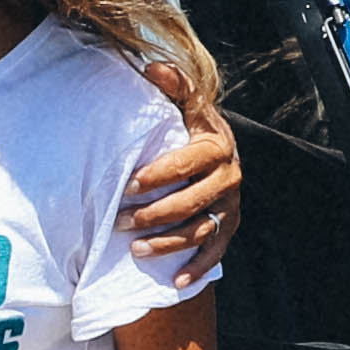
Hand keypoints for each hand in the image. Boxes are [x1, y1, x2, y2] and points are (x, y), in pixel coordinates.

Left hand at [120, 95, 246, 272]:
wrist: (219, 151)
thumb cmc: (191, 128)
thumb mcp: (186, 105)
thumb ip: (174, 87)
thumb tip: (152, 68)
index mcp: (216, 146)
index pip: (187, 163)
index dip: (159, 175)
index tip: (129, 185)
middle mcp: (229, 177)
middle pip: (192, 202)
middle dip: (154, 214)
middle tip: (119, 221)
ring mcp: (230, 206)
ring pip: (200, 230)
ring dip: (168, 243)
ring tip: (135, 249)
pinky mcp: (229, 227)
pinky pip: (215, 251)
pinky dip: (197, 267)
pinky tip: (175, 280)